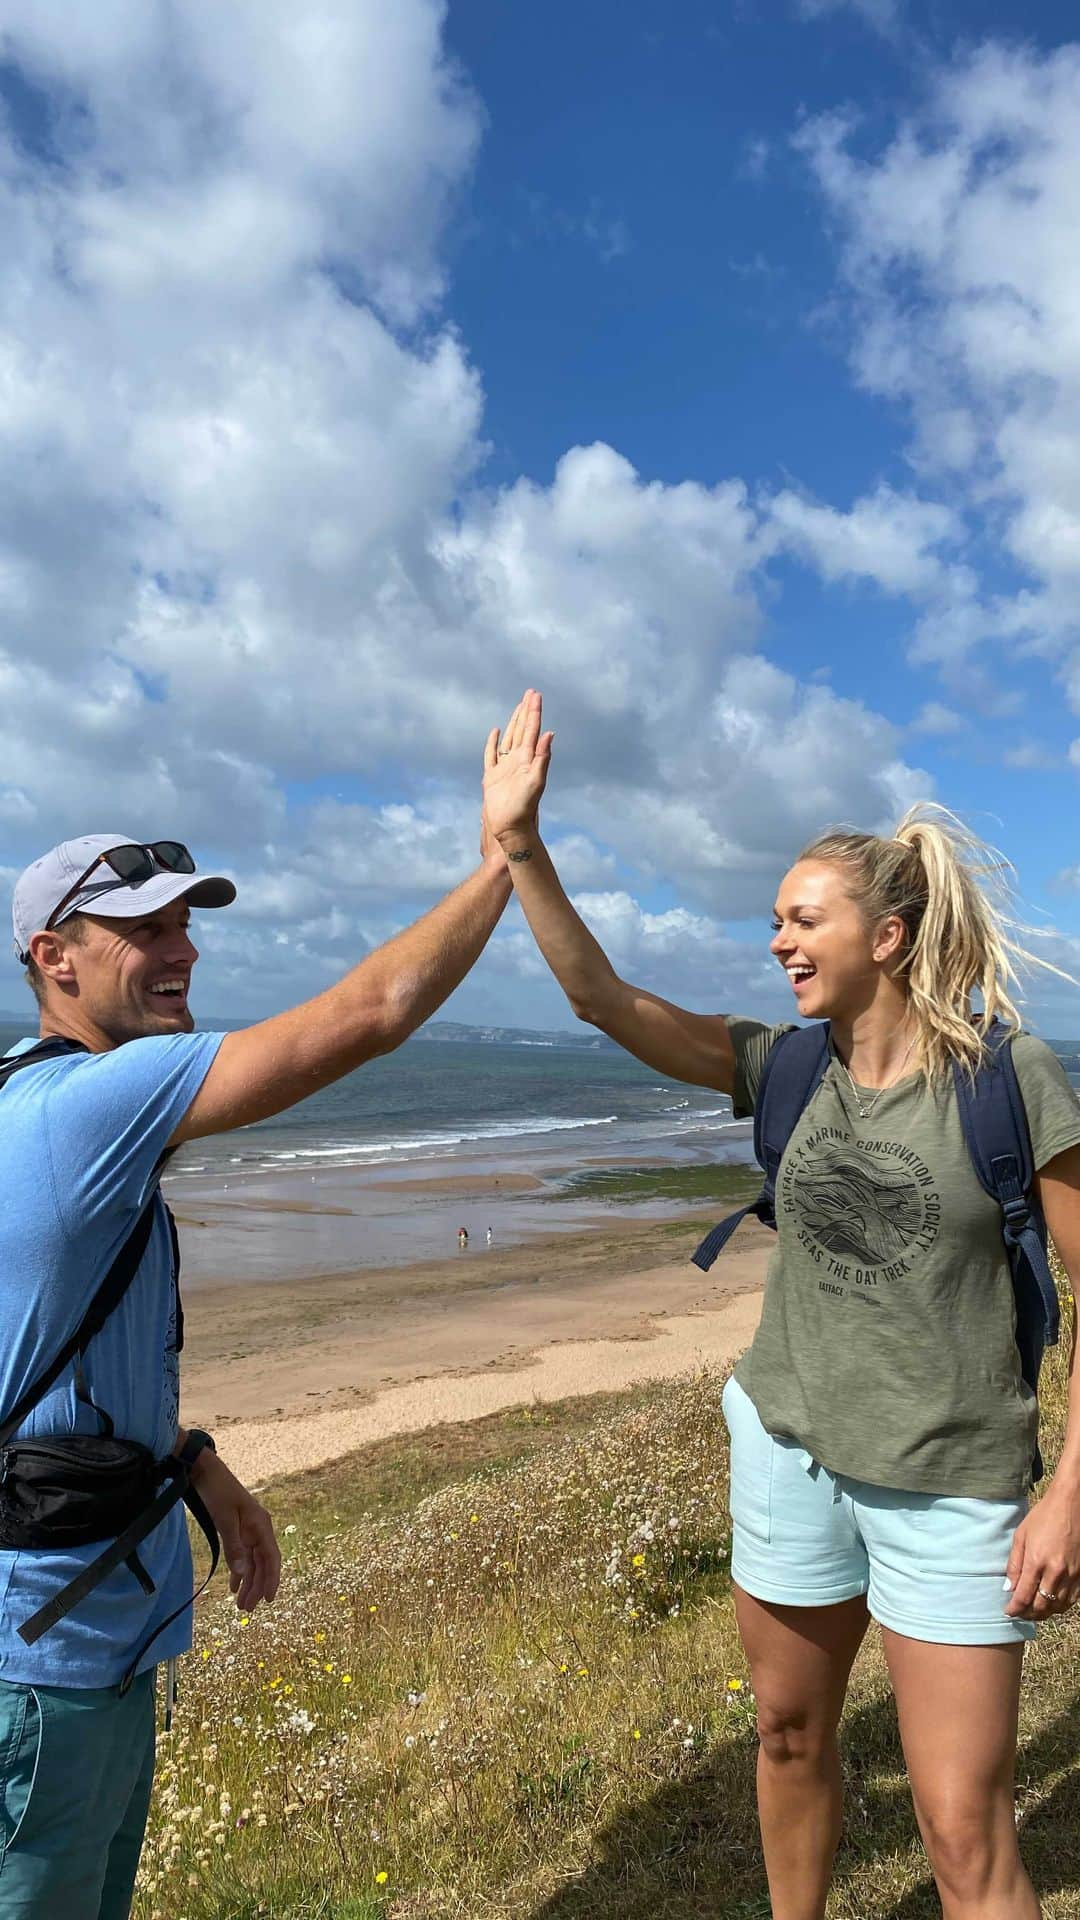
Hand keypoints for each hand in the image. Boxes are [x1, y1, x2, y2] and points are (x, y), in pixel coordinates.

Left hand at [190, 1450, 281, 1611]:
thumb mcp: (224, 1520)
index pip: (271, 1558)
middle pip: (262, 1563)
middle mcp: (258, 1529)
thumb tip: (243, 1574)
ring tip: (241, 1604)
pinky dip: (239, 1571)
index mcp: (261, 1525)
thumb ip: (234, 1547)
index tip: (269, 1600)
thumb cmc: (217, 1492)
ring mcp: (248, 1530)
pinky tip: (234, 1586)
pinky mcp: (237, 1530)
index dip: (272, 1579)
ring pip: (252, 1562)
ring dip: (248, 1582)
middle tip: (247, 1609)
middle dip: (257, 1586)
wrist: (204, 1471)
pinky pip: (242, 1555)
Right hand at [482, 688, 553, 847]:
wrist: (511, 828)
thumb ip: (542, 758)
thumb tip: (549, 733)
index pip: (532, 730)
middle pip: (522, 730)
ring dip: (514, 722)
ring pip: (509, 738)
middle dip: (526, 711)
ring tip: (519, 706)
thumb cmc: (524, 808)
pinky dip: (492, 743)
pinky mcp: (492, 777)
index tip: (535, 695)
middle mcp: (518, 760)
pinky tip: (496, 732)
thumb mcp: (536, 782)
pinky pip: (491, 755)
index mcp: (528, 759)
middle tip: (530, 693)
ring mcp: (505, 767)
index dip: (533, 712)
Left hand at [1004, 1484, 1079, 1620]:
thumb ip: (1014, 1564)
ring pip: (1057, 1607)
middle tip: (1020, 1613)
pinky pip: (1071, 1600)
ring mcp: (1072, 1575)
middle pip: (1041, 1606)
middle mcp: (1056, 1572)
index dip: (1014, 1609)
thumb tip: (1008, 1588)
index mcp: (1036, 1561)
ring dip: (1044, 1612)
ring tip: (1033, 1610)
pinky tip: (1051, 1602)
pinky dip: (1060, 1605)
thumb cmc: (1043, 1516)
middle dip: (1028, 1614)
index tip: (1008, 1612)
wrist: (1072, 1505)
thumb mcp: (1021, 1536)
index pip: (1023, 1596)